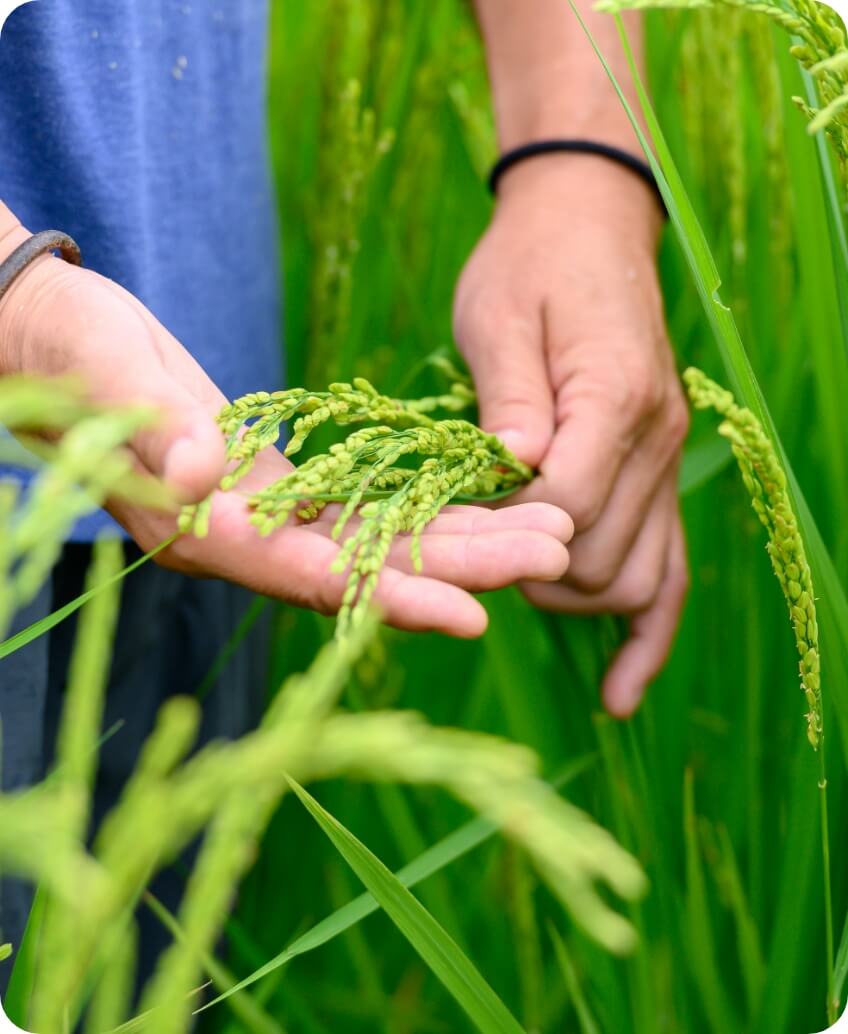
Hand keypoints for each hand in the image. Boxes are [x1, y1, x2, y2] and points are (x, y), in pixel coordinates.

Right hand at [0, 223, 573, 635]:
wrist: (58, 348)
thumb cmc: (72, 359)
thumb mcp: (109, 380)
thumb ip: (160, 432)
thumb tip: (204, 477)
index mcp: (208, 534)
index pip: (316, 577)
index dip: (396, 596)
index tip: (478, 614)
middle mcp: (248, 544)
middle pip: (372, 570)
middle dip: (465, 567)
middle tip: (558, 553)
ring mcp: (269, 522)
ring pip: (383, 545)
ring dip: (465, 543)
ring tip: (550, 532)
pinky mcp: (282, 495)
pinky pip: (369, 514)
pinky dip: (427, 513)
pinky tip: (484, 506)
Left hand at [454, 155, 688, 709]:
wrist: (589, 230)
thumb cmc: (528, 267)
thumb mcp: (496, 315)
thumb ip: (509, 398)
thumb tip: (512, 469)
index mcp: (610, 397)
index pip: (560, 506)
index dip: (497, 528)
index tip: (446, 515)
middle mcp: (655, 441)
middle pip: (594, 559)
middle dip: (526, 569)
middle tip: (467, 544)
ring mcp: (667, 465)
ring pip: (633, 581)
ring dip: (569, 599)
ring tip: (515, 583)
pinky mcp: (660, 478)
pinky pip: (668, 574)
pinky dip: (646, 637)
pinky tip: (617, 692)